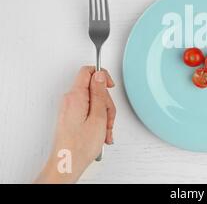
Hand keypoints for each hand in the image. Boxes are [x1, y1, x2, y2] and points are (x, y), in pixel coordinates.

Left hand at [35, 66, 115, 183]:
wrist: (67, 164)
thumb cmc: (80, 146)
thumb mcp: (98, 117)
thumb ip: (100, 93)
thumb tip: (100, 75)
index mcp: (76, 96)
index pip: (88, 71)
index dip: (102, 75)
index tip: (110, 85)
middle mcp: (70, 99)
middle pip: (94, 89)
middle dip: (106, 103)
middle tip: (108, 118)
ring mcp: (70, 108)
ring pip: (94, 101)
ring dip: (104, 115)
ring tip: (105, 130)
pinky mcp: (71, 116)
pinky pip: (89, 110)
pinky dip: (97, 119)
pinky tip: (100, 132)